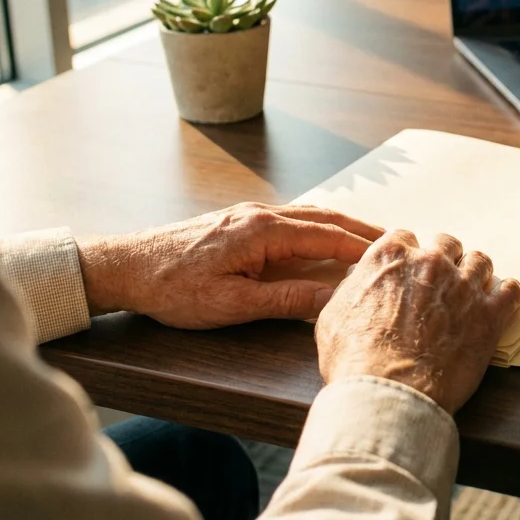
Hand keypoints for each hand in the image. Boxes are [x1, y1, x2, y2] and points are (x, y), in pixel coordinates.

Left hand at [78, 203, 383, 328]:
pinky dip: (318, 226)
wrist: (124, 267)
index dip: (363, 246)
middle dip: (361, 229)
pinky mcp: (237, 222)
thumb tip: (332, 300)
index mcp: (263, 231)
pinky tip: (323, 238)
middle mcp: (259, 214)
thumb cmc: (172, 288)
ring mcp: (248, 215)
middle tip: (395, 240)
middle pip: (324, 218)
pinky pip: (290, 218)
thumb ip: (286, 300)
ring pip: (307, 214)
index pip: (327, 236)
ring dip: (340, 225)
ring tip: (369, 238)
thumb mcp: (232, 304)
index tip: (393, 254)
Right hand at [316, 230, 519, 413]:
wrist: (390, 391)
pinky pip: (510, 290)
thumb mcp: (333, 316)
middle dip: (444, 260)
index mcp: (391, 257)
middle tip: (442, 281)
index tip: (410, 270)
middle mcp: (431, 263)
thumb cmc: (356, 360)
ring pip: (480, 262)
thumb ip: (353, 290)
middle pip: (446, 244)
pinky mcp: (489, 315)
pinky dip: (507, 294)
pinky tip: (501, 300)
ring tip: (472, 289)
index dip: (408, 256)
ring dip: (475, 273)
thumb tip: (359, 284)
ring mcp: (464, 286)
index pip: (405, 238)